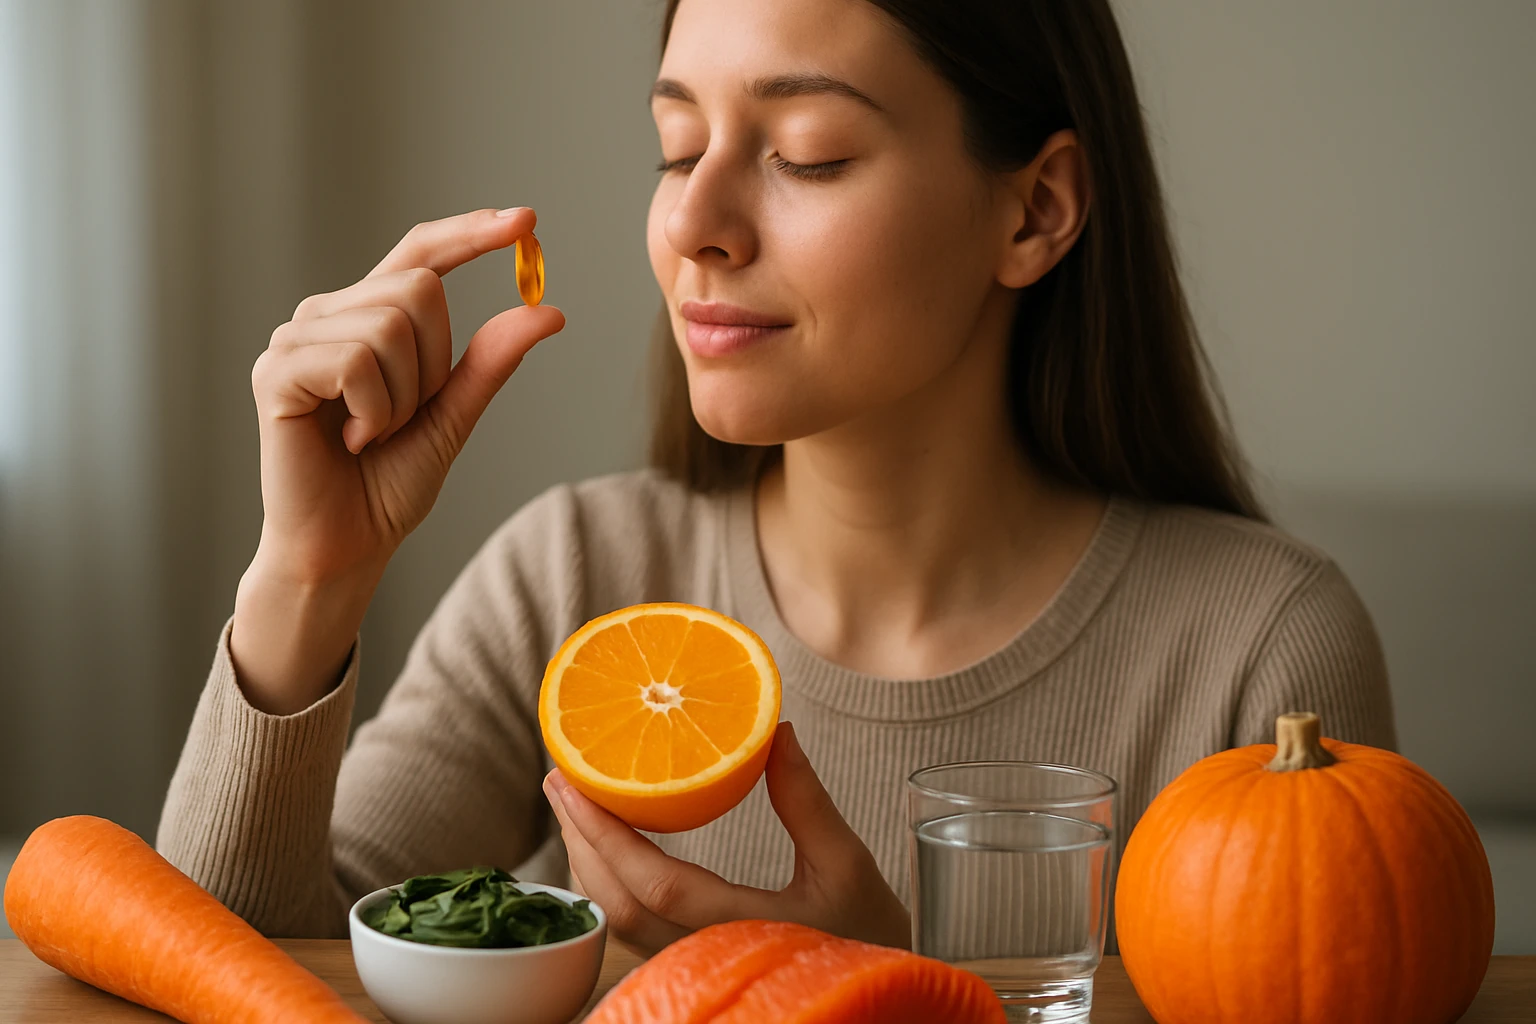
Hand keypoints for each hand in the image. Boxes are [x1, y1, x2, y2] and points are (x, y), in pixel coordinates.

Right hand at [233, 208, 565, 712]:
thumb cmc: (387, 486)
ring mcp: (295, 339)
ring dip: (405, 397)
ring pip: (392, 325)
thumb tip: (547, 310)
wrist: (345, 547)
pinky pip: (357, 362)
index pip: (421, 253)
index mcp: (367, 317)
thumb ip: (490, 362)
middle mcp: (327, 315)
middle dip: (435, 363)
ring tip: (375, 434)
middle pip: (419, 287)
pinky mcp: (277, 372)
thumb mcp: (453, 417)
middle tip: (402, 419)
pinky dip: (375, 411)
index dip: (470, 232)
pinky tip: (354, 441)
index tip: (527, 221)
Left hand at [543, 722, 910, 957]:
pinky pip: (635, 933)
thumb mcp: (848, 866)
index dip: (606, 834)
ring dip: (587, 865)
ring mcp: (697, 969)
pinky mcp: (695, 969)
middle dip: (579, 841)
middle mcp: (709, 957)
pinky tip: (604, 851)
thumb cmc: (871, 936)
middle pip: (619, 907)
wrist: (878, 1000)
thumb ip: (808, 802)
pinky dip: (609, 889)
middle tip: (557, 779)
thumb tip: (776, 732)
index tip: (573, 783)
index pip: (655, 886)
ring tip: (573, 806)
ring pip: (621, 926)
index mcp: (745, 928)